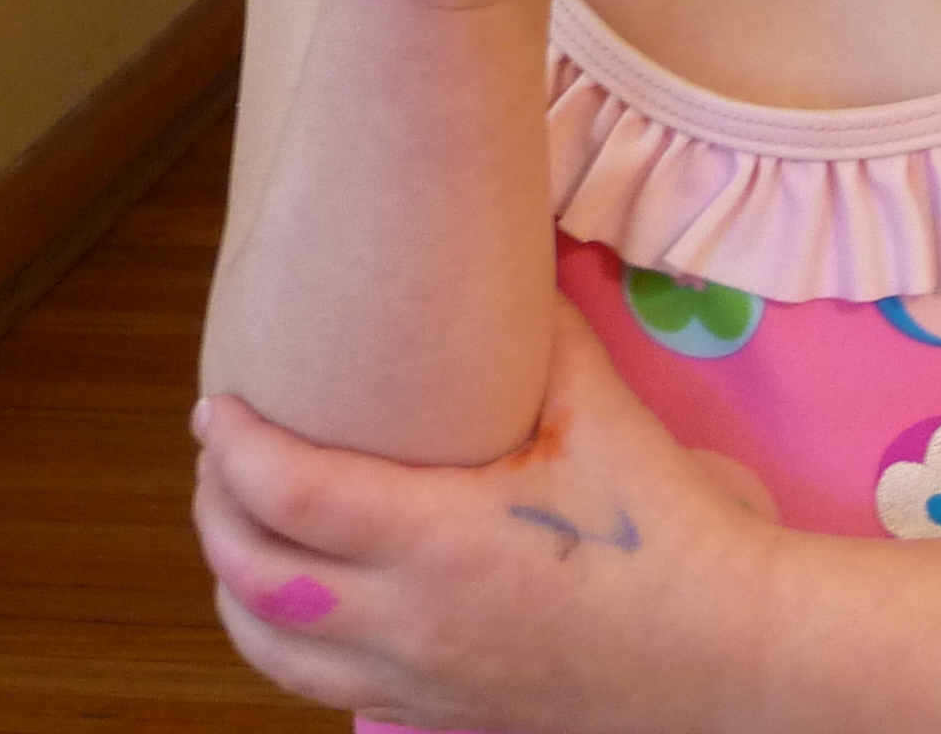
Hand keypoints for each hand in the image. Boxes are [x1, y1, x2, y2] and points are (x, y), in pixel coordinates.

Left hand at [194, 301, 776, 730]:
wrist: (725, 650)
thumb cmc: (666, 527)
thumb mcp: (598, 408)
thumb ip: (536, 330)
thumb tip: (498, 254)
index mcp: (439, 540)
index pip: (289, 496)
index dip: (235, 448)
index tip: (217, 406)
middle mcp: (410, 621)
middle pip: (254, 577)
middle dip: (216, 510)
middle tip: (220, 454)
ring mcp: (417, 678)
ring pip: (268, 648)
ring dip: (234, 584)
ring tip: (238, 525)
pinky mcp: (436, 712)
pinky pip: (318, 687)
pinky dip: (280, 639)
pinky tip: (295, 600)